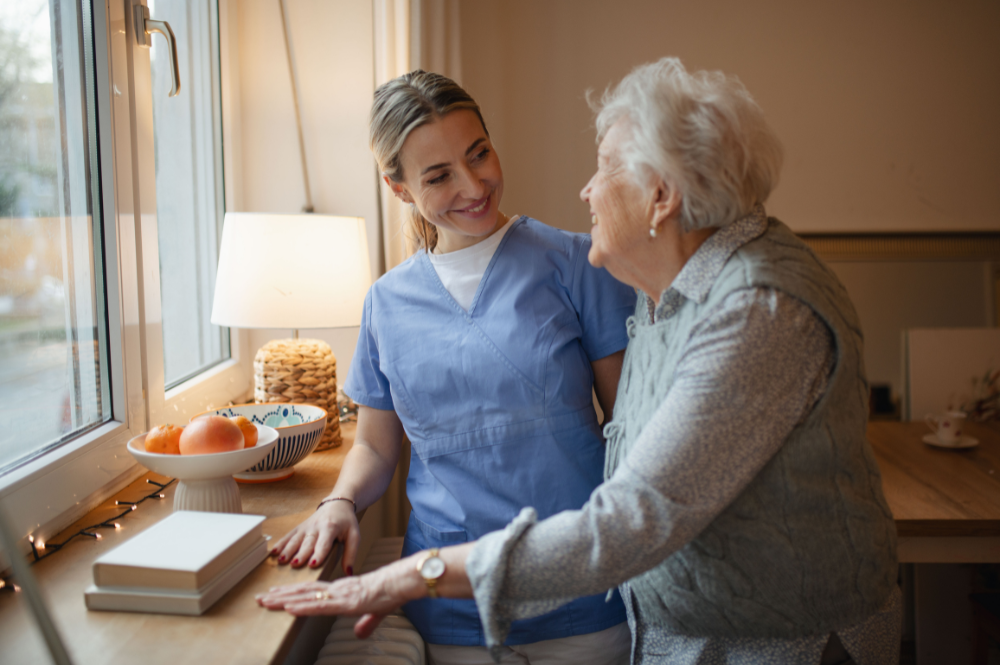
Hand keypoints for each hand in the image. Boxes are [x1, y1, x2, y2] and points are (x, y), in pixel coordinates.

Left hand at [256, 557, 423, 636]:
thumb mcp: (376, 612)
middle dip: (279, 594)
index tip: (275, 594)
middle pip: (303, 591)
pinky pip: (320, 605)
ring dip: (283, 599)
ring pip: (306, 596)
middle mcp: (336, 589)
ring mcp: (339, 594)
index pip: (312, 591)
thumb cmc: (391, 592)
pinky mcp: (345, 602)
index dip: (292, 592)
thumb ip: (366, 622)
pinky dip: (302, 606)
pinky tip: (288, 607)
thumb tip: (360, 633)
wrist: (401, 582)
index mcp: (342, 590)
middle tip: (259, 597)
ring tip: (265, 601)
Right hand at [270, 499, 358, 572]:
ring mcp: (306, 527)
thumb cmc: (346, 522)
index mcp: (331, 528)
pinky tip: (273, 552)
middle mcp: (316, 527)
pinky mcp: (300, 527)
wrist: (337, 504)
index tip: (312, 563)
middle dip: (301, 554)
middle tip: (294, 564)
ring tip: (281, 560)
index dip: (318, 553)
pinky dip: (281, 543)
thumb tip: (349, 572)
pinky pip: (289, 535)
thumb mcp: (354, 535)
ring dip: (288, 550)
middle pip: (307, 543)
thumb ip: (351, 553)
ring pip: (295, 539)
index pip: (324, 543)